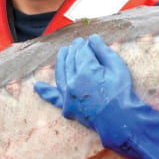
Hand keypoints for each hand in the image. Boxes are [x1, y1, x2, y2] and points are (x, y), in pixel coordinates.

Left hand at [34, 34, 158, 158]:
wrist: (120, 120)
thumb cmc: (121, 92)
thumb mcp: (117, 67)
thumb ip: (103, 50)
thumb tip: (92, 38)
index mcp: (86, 71)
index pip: (82, 51)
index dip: (85, 44)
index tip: (89, 40)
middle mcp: (73, 82)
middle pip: (70, 60)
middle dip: (74, 49)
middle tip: (78, 43)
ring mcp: (68, 96)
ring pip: (60, 73)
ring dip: (61, 60)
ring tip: (63, 52)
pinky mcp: (67, 107)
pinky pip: (53, 97)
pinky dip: (45, 92)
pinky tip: (37, 87)